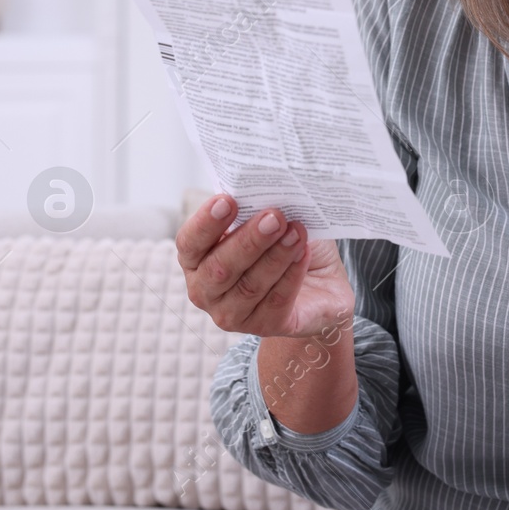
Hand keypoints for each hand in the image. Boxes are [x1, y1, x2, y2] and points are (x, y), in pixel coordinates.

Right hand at [176, 194, 353, 338]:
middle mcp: (205, 291)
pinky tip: (303, 252)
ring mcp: (232, 314)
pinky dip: (291, 274)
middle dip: (248, 240)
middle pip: (220, 268)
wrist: (318, 284)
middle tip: (274, 216)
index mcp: (196, 259)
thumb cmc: (281, 243)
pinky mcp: (265, 327)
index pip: (189, 243)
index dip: (206, 223)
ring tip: (296, 231)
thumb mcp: (266, 220)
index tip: (228, 200)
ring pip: (250, 285)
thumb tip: (262, 182)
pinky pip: (276, 301)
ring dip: (275, 256)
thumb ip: (256, 205)